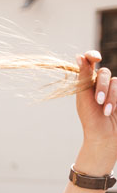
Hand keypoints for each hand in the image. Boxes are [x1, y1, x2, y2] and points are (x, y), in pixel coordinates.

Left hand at [74, 51, 116, 174]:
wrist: (105, 137)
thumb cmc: (91, 119)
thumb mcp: (84, 98)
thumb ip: (84, 77)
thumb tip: (79, 56)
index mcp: (88, 82)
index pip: (90, 62)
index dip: (92, 56)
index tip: (96, 58)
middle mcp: (101, 83)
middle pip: (105, 73)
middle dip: (102, 87)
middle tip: (97, 102)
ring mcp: (114, 89)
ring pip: (116, 81)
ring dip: (111, 97)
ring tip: (106, 111)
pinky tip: (113, 111)